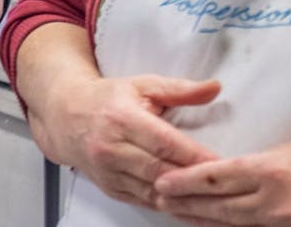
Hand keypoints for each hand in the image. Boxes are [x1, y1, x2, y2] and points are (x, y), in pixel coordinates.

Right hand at [31, 73, 220, 209]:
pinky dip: (168, 205)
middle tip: (226, 186)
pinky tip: (190, 204)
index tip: (224, 164)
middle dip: (194, 181)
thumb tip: (214, 87)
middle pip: (161, 171)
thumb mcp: (141, 85)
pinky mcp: (109, 187)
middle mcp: (111, 148)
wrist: (64, 116)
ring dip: (184, 198)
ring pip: (153, 192)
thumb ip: (179, 89)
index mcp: (121, 119)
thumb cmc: (107, 99)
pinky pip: (144, 202)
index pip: (166, 143)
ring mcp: (108, 171)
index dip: (196, 156)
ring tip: (213, 200)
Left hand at [155, 140, 290, 225]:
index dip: (186, 181)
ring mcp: (285, 224)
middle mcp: (275, 202)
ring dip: (203, 219)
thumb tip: (235, 170)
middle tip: (158, 200)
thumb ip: (261, 163)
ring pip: (232, 223)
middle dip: (185, 204)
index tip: (163, 181)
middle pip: (218, 205)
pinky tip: (215, 226)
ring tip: (177, 214)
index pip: (216, 176)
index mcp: (272, 171)